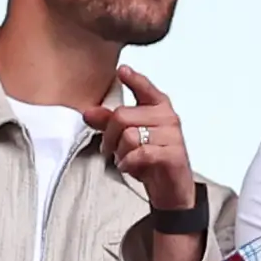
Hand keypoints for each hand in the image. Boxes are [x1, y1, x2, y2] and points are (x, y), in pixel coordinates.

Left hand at [83, 66, 198, 211]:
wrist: (171, 190)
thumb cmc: (151, 161)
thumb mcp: (126, 139)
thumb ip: (108, 123)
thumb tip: (88, 113)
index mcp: (159, 108)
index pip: (145, 88)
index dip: (133, 78)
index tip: (122, 70)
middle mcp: (168, 118)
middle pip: (122, 116)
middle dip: (110, 136)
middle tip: (111, 149)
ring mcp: (172, 136)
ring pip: (129, 136)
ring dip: (120, 152)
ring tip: (126, 159)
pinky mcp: (172, 155)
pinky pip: (140, 153)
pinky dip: (129, 163)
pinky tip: (131, 167)